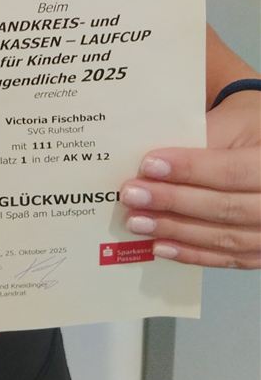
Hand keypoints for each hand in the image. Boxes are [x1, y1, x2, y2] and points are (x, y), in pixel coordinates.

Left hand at [120, 92, 260, 267]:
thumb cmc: (248, 128)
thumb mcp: (233, 121)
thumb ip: (202, 138)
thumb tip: (154, 162)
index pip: (231, 171)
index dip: (190, 170)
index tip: (148, 165)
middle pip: (225, 208)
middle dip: (173, 203)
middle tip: (132, 195)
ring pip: (224, 238)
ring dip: (176, 231)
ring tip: (137, 222)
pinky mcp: (258, 250)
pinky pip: (227, 258)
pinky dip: (192, 254)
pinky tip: (160, 246)